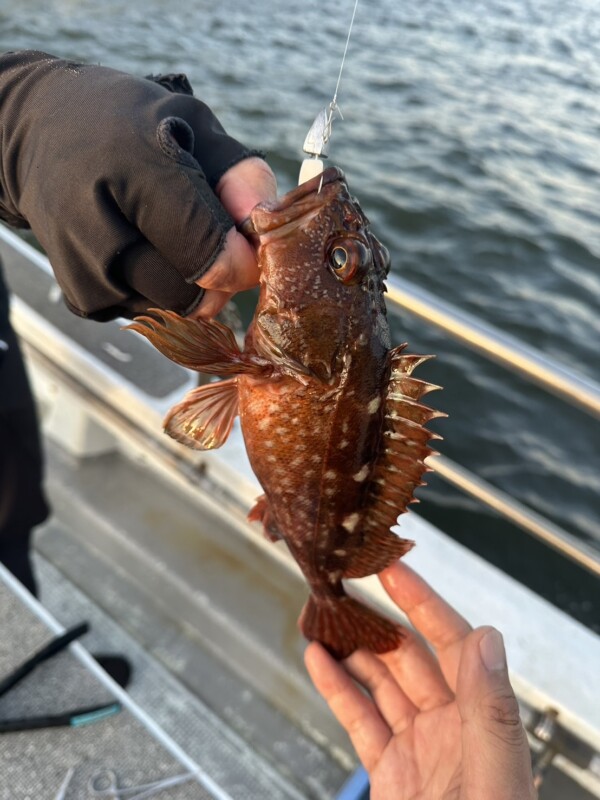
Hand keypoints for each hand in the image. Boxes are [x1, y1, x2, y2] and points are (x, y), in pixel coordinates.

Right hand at [0, 51, 275, 319]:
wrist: (40, 136)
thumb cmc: (128, 125)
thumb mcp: (191, 123)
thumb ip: (240, 174)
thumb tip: (267, 225)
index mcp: (130, 166)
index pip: (201, 247)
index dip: (241, 260)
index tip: (252, 250)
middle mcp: (93, 222)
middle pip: (187, 291)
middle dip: (218, 276)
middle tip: (219, 242)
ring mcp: (81, 266)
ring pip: (170, 308)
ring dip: (191, 285)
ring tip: (173, 237)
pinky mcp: (80, 298)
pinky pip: (148, 314)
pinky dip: (162, 292)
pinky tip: (146, 251)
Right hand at [305, 562, 536, 799]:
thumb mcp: (493, 782)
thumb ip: (491, 712)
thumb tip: (488, 637)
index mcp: (485, 721)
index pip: (455, 644)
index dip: (426, 604)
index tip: (394, 569)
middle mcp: (455, 727)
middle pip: (412, 658)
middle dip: (378, 620)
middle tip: (345, 586)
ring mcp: (421, 748)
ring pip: (382, 683)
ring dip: (353, 649)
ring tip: (323, 617)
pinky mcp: (393, 772)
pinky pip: (361, 719)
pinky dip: (338, 688)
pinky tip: (318, 661)